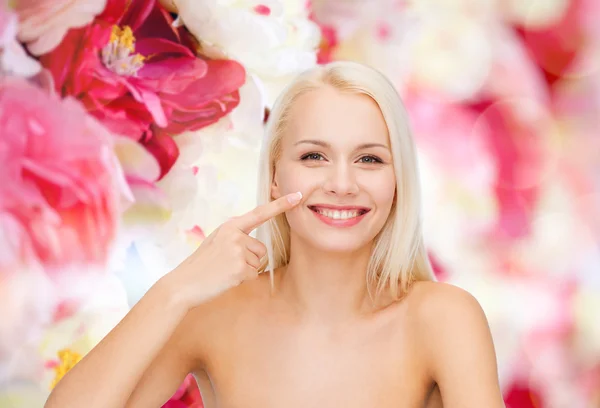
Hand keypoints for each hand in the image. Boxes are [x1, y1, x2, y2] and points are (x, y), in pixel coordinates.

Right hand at [161, 192, 302, 308]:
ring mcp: (238, 250)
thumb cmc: (201, 265)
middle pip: (261, 249)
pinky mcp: (240, 268)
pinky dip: (241, 280)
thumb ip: (235, 237)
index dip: (280, 205)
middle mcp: (235, 235)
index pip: (260, 213)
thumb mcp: (216, 242)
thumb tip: (255, 243)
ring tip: (224, 270)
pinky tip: (225, 278)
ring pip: (258, 262)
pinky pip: (252, 274)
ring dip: (245, 270)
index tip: (298, 195)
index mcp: (230, 226)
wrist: (183, 283)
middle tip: (226, 264)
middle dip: (250, 260)